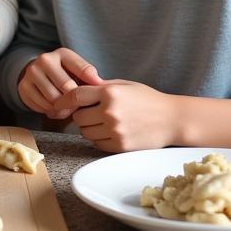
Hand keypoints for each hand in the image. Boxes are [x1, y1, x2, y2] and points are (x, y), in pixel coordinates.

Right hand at [18, 48, 101, 117]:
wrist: (38, 74)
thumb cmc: (64, 74)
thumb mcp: (77, 69)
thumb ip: (89, 75)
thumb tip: (100, 84)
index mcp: (62, 53)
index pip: (83, 72)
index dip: (90, 88)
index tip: (93, 95)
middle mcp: (44, 60)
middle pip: (67, 88)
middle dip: (75, 101)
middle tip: (78, 105)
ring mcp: (31, 73)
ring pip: (54, 100)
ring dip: (63, 108)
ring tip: (66, 107)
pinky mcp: (23, 86)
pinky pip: (42, 106)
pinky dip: (51, 111)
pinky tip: (54, 107)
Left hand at [50, 77, 179, 151]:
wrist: (173, 119)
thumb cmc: (148, 99)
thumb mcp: (124, 85)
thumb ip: (100, 86)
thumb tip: (75, 87)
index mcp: (110, 92)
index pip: (75, 95)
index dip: (64, 100)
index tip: (58, 104)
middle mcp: (110, 111)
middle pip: (78, 117)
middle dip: (81, 115)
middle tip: (92, 113)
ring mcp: (115, 130)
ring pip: (85, 132)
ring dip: (89, 128)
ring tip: (103, 123)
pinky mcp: (120, 145)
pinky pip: (97, 144)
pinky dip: (99, 139)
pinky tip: (111, 132)